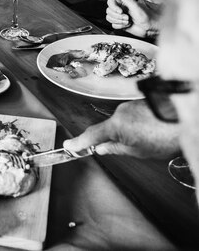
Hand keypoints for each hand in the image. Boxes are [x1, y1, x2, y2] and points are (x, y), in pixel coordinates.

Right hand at [63, 100, 179, 158]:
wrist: (185, 118)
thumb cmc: (165, 136)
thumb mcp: (137, 151)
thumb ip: (115, 148)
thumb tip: (101, 148)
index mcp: (115, 125)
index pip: (91, 134)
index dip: (79, 142)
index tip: (69, 146)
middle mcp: (119, 112)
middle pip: (107, 128)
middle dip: (112, 138)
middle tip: (125, 148)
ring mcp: (129, 106)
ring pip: (121, 122)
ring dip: (128, 132)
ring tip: (147, 140)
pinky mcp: (139, 103)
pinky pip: (131, 116)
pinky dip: (136, 125)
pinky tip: (150, 132)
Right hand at [106, 0, 153, 36]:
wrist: (149, 27)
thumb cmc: (145, 15)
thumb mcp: (134, 5)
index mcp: (122, 2)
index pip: (110, 2)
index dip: (113, 7)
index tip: (121, 11)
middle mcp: (120, 9)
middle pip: (109, 11)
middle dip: (118, 16)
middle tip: (127, 17)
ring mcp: (119, 16)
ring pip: (109, 18)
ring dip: (119, 21)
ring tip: (128, 21)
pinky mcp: (120, 24)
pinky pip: (113, 25)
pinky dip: (120, 26)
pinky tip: (127, 24)